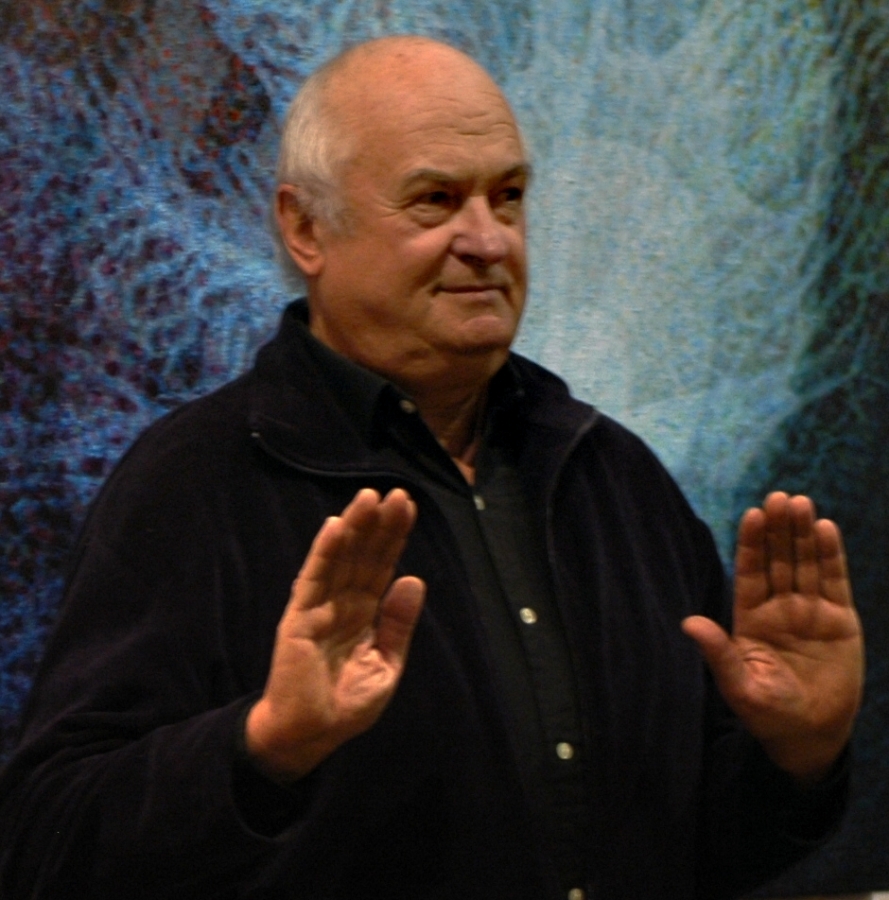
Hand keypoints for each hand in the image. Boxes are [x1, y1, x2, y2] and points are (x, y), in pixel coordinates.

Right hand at [245, 488, 424, 779]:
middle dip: (379, 525)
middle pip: (363, 556)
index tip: (408, 507)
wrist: (310, 735)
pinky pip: (312, 580)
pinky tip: (335, 527)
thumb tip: (414, 578)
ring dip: (354, 528)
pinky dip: (323, 553)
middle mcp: (343, 602)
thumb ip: (398, 623)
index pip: (382, 567)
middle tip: (396, 494)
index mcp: (365, 612)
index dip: (394, 538)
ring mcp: (319, 606)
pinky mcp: (299, 617)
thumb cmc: (346, 704)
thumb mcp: (386, 664)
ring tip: (369, 498)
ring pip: (339, 559)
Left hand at [682, 492, 863, 782]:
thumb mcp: (739, 686)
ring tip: (801, 502)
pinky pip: (834, 582)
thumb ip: (718, 653)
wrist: (809, 736)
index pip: (750, 572)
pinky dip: (831, 556)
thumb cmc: (767, 714)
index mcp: (750, 618)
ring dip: (804, 534)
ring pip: (805, 564)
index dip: (752, 543)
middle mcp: (779, 608)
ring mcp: (810, 612)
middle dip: (779, 529)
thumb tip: (688, 623)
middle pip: (779, 559)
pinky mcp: (840, 621)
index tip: (752, 514)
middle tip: (779, 497)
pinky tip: (826, 528)